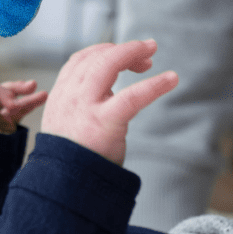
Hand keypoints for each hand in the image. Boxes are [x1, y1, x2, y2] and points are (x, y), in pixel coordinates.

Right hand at [40, 40, 177, 163]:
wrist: (63, 184)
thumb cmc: (72, 157)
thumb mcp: (67, 124)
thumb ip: (81, 105)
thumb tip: (108, 94)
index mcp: (60, 96)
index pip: (79, 60)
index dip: (103, 51)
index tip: (124, 57)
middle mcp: (69, 96)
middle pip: (95, 57)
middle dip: (123, 49)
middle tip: (147, 50)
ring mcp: (85, 107)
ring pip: (107, 64)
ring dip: (132, 53)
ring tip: (152, 53)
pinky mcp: (104, 122)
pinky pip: (132, 95)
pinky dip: (154, 85)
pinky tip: (171, 79)